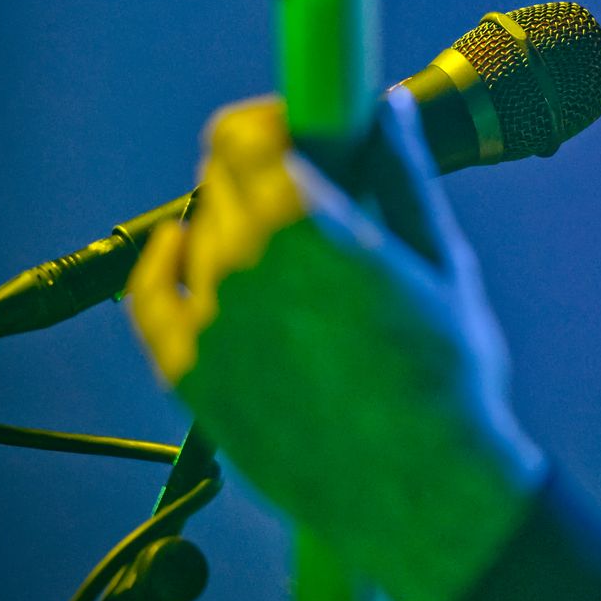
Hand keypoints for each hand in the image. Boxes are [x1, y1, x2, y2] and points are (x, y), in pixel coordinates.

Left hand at [127, 87, 545, 600]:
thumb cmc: (446, 380)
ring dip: (233, 220)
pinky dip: (168, 264)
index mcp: (305, 224)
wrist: (422, 492)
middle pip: (221, 177)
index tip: (299, 128)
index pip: (243, 133)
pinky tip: (187, 254)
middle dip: (261, 167)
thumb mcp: (440, 262)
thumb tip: (388, 108)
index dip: (272, 120)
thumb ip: (403, 175)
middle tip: (308, 189)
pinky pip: (154, 295)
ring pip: (197, 232)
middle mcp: (242, 264)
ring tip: (285, 251)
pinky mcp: (189, 374)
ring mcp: (209, 323)